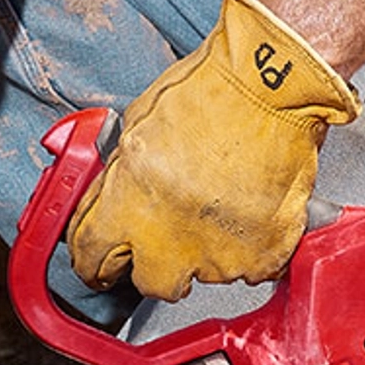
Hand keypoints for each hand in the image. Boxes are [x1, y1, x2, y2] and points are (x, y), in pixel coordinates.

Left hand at [67, 0, 358, 301]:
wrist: (273, 81)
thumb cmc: (210, 90)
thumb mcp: (136, 126)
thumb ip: (119, 177)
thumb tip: (110, 204)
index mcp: (128, 204)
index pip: (91, 258)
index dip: (96, 260)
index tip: (104, 262)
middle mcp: (170, 238)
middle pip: (151, 283)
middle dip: (156, 264)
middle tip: (171, 236)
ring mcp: (221, 252)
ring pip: (207, 275)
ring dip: (210, 250)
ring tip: (223, 204)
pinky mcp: (266, 253)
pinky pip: (253, 269)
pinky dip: (253, 248)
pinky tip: (251, 211)